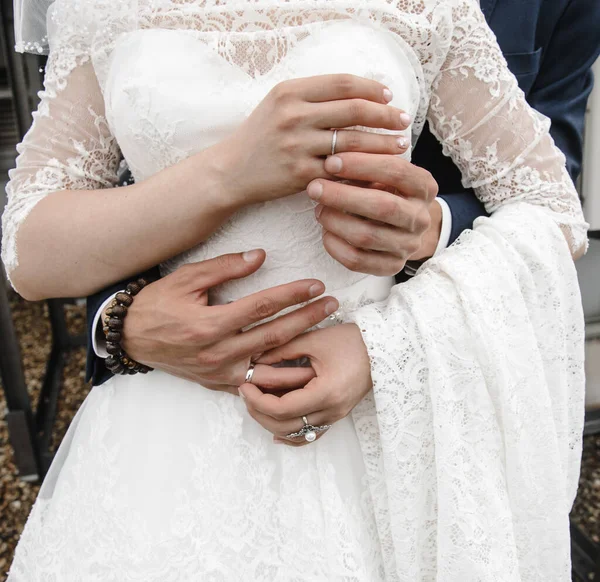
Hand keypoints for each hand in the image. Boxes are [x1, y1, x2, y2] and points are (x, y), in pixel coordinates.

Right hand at [116, 250, 338, 393]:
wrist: (131, 339)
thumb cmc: (158, 304)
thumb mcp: (186, 278)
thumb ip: (224, 267)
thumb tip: (260, 256)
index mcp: (210, 323)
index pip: (262, 306)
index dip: (292, 295)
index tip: (316, 285)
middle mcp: (218, 352)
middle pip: (275, 335)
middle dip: (308, 319)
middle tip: (333, 306)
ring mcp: (220, 373)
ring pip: (271, 366)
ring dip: (303, 354)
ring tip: (328, 340)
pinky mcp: (219, 384)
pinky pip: (257, 383)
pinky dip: (280, 378)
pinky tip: (301, 368)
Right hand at [218, 74, 411, 205]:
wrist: (232, 170)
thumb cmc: (260, 136)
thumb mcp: (279, 104)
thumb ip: (313, 96)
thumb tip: (359, 94)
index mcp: (290, 92)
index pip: (343, 83)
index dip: (372, 88)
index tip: (388, 96)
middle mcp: (294, 115)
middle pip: (354, 109)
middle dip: (385, 115)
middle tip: (403, 120)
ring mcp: (297, 145)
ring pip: (353, 141)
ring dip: (383, 143)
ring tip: (400, 144)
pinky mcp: (300, 173)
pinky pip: (341, 170)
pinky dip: (363, 168)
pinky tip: (377, 168)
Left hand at [238, 324, 370, 444]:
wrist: (384, 347)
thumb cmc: (352, 340)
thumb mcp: (314, 340)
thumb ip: (282, 350)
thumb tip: (254, 359)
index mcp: (326, 393)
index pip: (282, 409)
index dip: (257, 400)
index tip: (244, 385)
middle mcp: (331, 411)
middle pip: (284, 426)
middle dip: (259, 412)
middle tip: (244, 393)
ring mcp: (335, 416)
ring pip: (295, 434)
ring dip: (271, 423)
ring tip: (255, 405)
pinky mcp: (337, 415)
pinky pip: (310, 435)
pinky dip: (291, 435)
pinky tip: (275, 430)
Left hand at [306, 153, 438, 274]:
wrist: (408, 228)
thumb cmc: (388, 191)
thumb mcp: (386, 173)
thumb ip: (367, 164)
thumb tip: (331, 161)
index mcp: (424, 187)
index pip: (396, 171)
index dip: (362, 165)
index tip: (331, 161)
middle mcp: (420, 218)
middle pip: (382, 207)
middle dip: (343, 196)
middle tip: (315, 187)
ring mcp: (408, 245)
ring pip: (367, 236)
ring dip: (335, 221)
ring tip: (318, 210)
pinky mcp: (391, 266)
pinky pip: (358, 261)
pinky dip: (336, 246)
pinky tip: (326, 233)